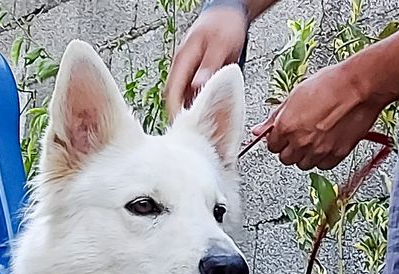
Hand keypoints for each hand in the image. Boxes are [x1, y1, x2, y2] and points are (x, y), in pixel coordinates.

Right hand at [165, 4, 247, 118]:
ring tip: (196, 129)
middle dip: (178, 117)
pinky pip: (188, 96)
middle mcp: (180, 69)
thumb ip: (209, 66)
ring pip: (179, 100)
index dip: (174, 112)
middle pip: (172, 100)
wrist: (227, 14)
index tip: (180, 127)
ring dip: (187, 112)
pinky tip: (202, 115)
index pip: (171, 92)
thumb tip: (198, 85)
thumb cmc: (224, 25)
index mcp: (182, 60)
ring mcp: (184, 73)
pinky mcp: (191, 76)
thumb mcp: (220, 45)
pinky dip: (194, 106)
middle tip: (188, 135)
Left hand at [255, 63, 384, 169]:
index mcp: (285, 127)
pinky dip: (324, 158)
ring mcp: (318, 150)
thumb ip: (275, 116)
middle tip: (302, 136)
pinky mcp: (336, 154)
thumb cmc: (332, 83)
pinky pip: (323, 165)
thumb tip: (259, 129)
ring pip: (303, 164)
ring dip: (307, 155)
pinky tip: (328, 144)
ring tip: (316, 138)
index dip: (279, 139)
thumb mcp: (296, 95)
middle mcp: (300, 142)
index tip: (286, 135)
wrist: (361, 84)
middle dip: (291, 149)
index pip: (272, 146)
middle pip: (286, 158)